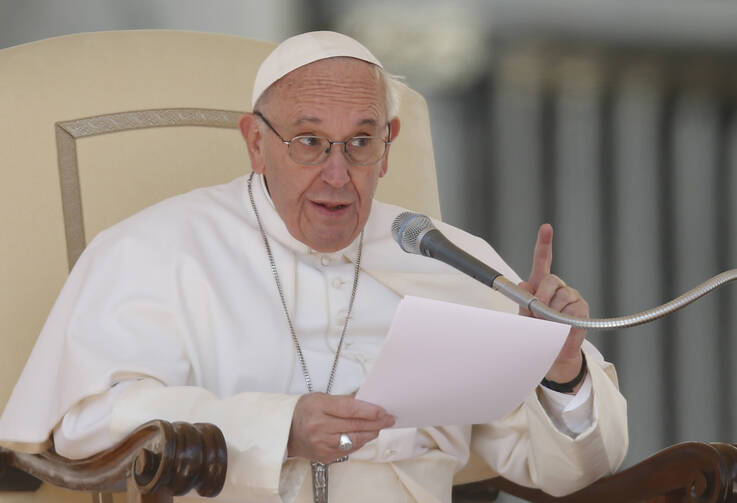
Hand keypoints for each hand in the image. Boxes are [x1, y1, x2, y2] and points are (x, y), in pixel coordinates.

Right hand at [287, 393, 394, 462]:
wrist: (285, 431)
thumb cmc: (304, 411)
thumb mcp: (320, 398)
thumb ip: (343, 401)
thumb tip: (366, 404)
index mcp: (318, 407)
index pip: (350, 409)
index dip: (370, 411)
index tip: (383, 411)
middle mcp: (320, 427)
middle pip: (355, 425)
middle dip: (376, 422)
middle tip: (388, 419)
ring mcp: (322, 444)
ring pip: (354, 440)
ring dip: (370, 434)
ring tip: (379, 427)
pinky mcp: (325, 456)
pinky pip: (348, 450)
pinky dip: (359, 442)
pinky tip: (364, 436)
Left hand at [518, 224, 588, 389]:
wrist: (553, 354)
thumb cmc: (537, 332)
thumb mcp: (525, 317)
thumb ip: (523, 300)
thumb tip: (522, 286)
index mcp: (541, 285)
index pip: (543, 261)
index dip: (544, 243)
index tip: (546, 228)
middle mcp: (558, 288)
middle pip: (550, 280)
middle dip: (541, 296)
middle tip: (537, 312)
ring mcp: (572, 297)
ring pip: (561, 297)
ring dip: (552, 312)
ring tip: (549, 324)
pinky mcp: (582, 309)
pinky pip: (572, 310)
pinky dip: (564, 319)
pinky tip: (563, 326)